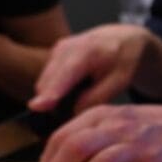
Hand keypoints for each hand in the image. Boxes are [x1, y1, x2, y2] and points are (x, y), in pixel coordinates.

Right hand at [29, 24, 161, 113]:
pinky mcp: (53, 56)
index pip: (64, 74)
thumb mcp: (119, 81)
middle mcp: (65, 48)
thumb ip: (97, 98)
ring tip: (75, 106)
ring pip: (45, 84)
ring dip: (53, 99)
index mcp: (87, 51)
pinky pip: (48, 81)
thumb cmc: (124, 60)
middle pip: (47, 82)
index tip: (38, 107)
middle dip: (50, 104)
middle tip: (68, 123)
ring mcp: (57, 51)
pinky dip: (56, 92)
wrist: (123, 39)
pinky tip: (74, 94)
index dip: (51, 92)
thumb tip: (74, 113)